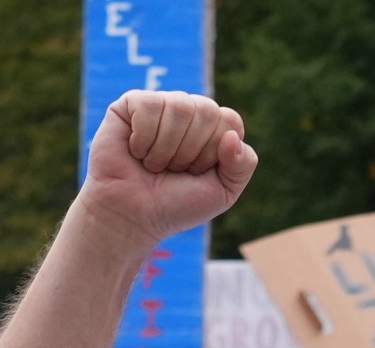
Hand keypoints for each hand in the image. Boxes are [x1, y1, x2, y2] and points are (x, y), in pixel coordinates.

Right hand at [80, 90, 258, 248]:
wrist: (132, 216)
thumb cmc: (176, 204)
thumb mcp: (223, 192)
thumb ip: (242, 165)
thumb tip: (232, 136)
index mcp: (213, 129)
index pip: (229, 120)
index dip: (213, 151)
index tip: (196, 172)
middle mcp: (189, 112)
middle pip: (207, 110)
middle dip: (191, 150)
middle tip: (173, 169)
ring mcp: (162, 105)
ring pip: (180, 106)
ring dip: (166, 147)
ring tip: (153, 163)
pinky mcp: (132, 103)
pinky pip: (150, 105)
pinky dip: (144, 137)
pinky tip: (136, 150)